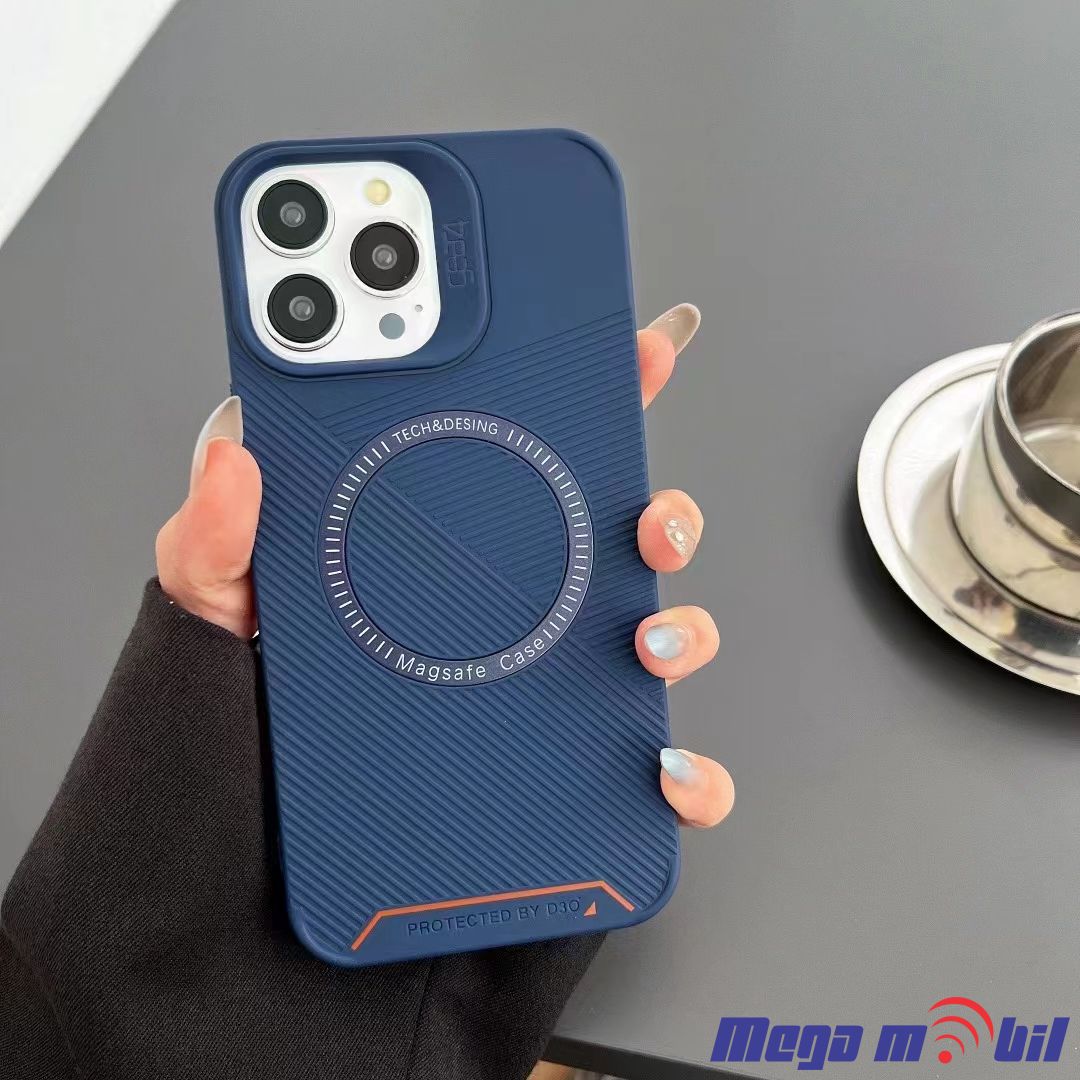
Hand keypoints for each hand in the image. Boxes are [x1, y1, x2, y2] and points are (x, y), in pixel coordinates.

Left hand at [157, 303, 733, 828]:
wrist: (242, 943)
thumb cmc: (231, 786)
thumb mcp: (208, 647)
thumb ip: (216, 547)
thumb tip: (235, 450)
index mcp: (427, 573)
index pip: (517, 468)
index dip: (583, 402)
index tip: (632, 349)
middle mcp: (497, 634)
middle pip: (608, 548)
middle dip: (658, 512)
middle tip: (645, 514)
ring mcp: (538, 712)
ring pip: (651, 646)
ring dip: (683, 628)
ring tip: (648, 638)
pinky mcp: (565, 802)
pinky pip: (655, 785)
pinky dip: (689, 777)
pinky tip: (662, 767)